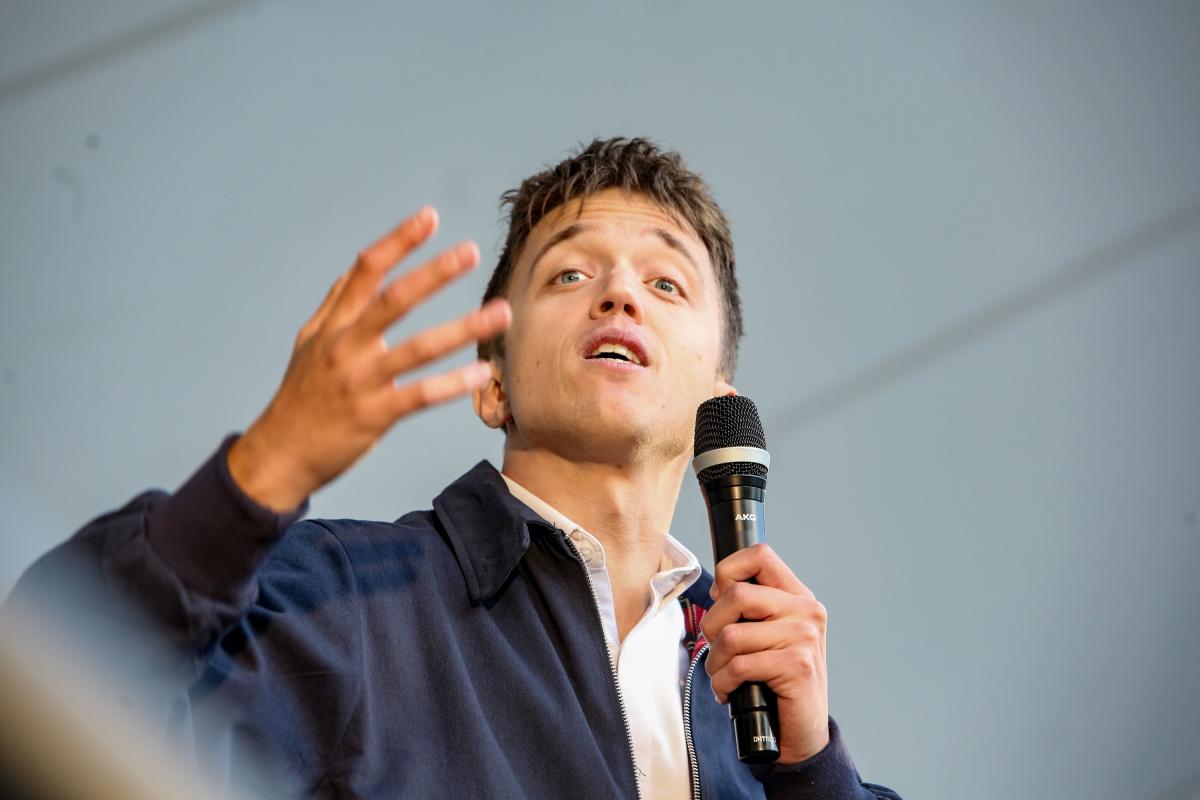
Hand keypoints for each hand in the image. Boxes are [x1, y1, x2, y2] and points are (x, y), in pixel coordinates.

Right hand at [227, 206, 510, 510]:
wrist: (280, 453)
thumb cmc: (301, 394)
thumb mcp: (309, 342)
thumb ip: (335, 304)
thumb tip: (356, 270)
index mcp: (334, 324)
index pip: (366, 270)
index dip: (398, 241)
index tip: (430, 217)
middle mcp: (346, 346)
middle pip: (394, 300)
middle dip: (434, 273)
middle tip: (471, 251)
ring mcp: (360, 381)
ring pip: (417, 349)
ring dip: (463, 329)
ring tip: (501, 313)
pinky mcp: (374, 415)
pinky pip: (421, 395)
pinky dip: (454, 384)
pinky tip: (484, 372)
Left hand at [701, 543, 829, 763]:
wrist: (802, 733)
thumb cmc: (776, 682)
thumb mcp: (767, 636)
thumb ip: (751, 608)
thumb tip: (719, 587)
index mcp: (799, 596)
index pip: (760, 555)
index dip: (729, 571)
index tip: (721, 600)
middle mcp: (807, 611)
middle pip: (737, 594)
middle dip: (712, 626)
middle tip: (717, 650)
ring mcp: (804, 638)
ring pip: (731, 635)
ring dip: (715, 663)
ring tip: (724, 676)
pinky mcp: (796, 666)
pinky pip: (739, 665)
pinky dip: (723, 683)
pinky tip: (729, 692)